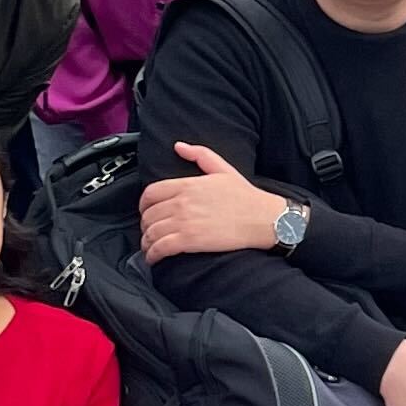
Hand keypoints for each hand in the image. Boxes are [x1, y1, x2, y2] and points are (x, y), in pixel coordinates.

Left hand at [138, 142, 279, 261]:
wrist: (262, 219)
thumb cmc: (246, 197)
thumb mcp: (223, 169)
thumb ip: (199, 155)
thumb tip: (179, 146)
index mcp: (187, 185)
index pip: (150, 193)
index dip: (143, 205)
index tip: (146, 212)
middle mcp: (182, 203)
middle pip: (148, 215)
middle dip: (146, 225)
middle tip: (150, 231)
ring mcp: (184, 222)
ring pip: (151, 232)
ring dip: (147, 242)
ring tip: (150, 247)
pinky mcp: (189, 241)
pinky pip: (160, 248)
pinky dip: (152, 254)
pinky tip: (154, 258)